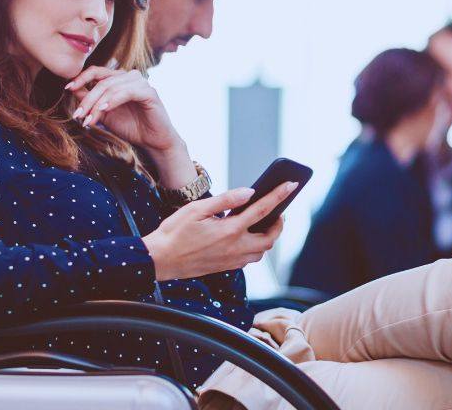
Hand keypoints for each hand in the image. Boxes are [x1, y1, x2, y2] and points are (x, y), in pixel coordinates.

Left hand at [66, 66, 180, 154]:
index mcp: (118, 79)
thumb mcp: (105, 113)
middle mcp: (129, 76)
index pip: (96, 72)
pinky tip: (104, 110)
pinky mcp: (149, 92)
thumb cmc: (131, 126)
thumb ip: (92, 101)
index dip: (81, 78)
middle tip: (77, 115)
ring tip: (88, 119)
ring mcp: (140, 82)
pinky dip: (112, 101)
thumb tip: (72, 90)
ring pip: (111, 87)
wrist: (153, 141)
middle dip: (87, 98)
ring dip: (97, 104)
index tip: (67, 88)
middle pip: (101, 80)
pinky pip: (126, 92)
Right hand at [142, 182, 295, 280]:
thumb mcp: (197, 209)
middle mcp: (235, 248)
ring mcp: (231, 261)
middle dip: (279, 223)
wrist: (160, 260)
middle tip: (278, 210)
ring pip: (261, 252)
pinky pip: (249, 259)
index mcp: (229, 230)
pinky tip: (244, 236)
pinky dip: (254, 247)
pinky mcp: (225, 267)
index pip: (262, 209)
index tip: (291, 184)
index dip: (279, 195)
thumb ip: (226, 200)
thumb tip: (249, 192)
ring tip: (263, 222)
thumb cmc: (174, 232)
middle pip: (270, 238)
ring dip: (267, 237)